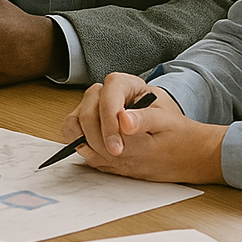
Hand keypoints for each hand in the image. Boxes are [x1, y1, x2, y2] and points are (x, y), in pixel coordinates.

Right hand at [62, 74, 226, 183]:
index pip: (109, 92)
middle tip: (116, 155)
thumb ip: (146, 119)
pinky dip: (80, 145)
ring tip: (109, 156)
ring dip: (87, 141)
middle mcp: (105, 94)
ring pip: (75, 120)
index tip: (118, 146)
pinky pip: (72, 132)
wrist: (169, 143)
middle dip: (98, 136)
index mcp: (127, 85)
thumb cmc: (170, 129)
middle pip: (88, 108)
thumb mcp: (166, 122)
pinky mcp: (86, 126)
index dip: (109, 118)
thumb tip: (125, 121)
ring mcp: (92, 109)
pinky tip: (99, 155)